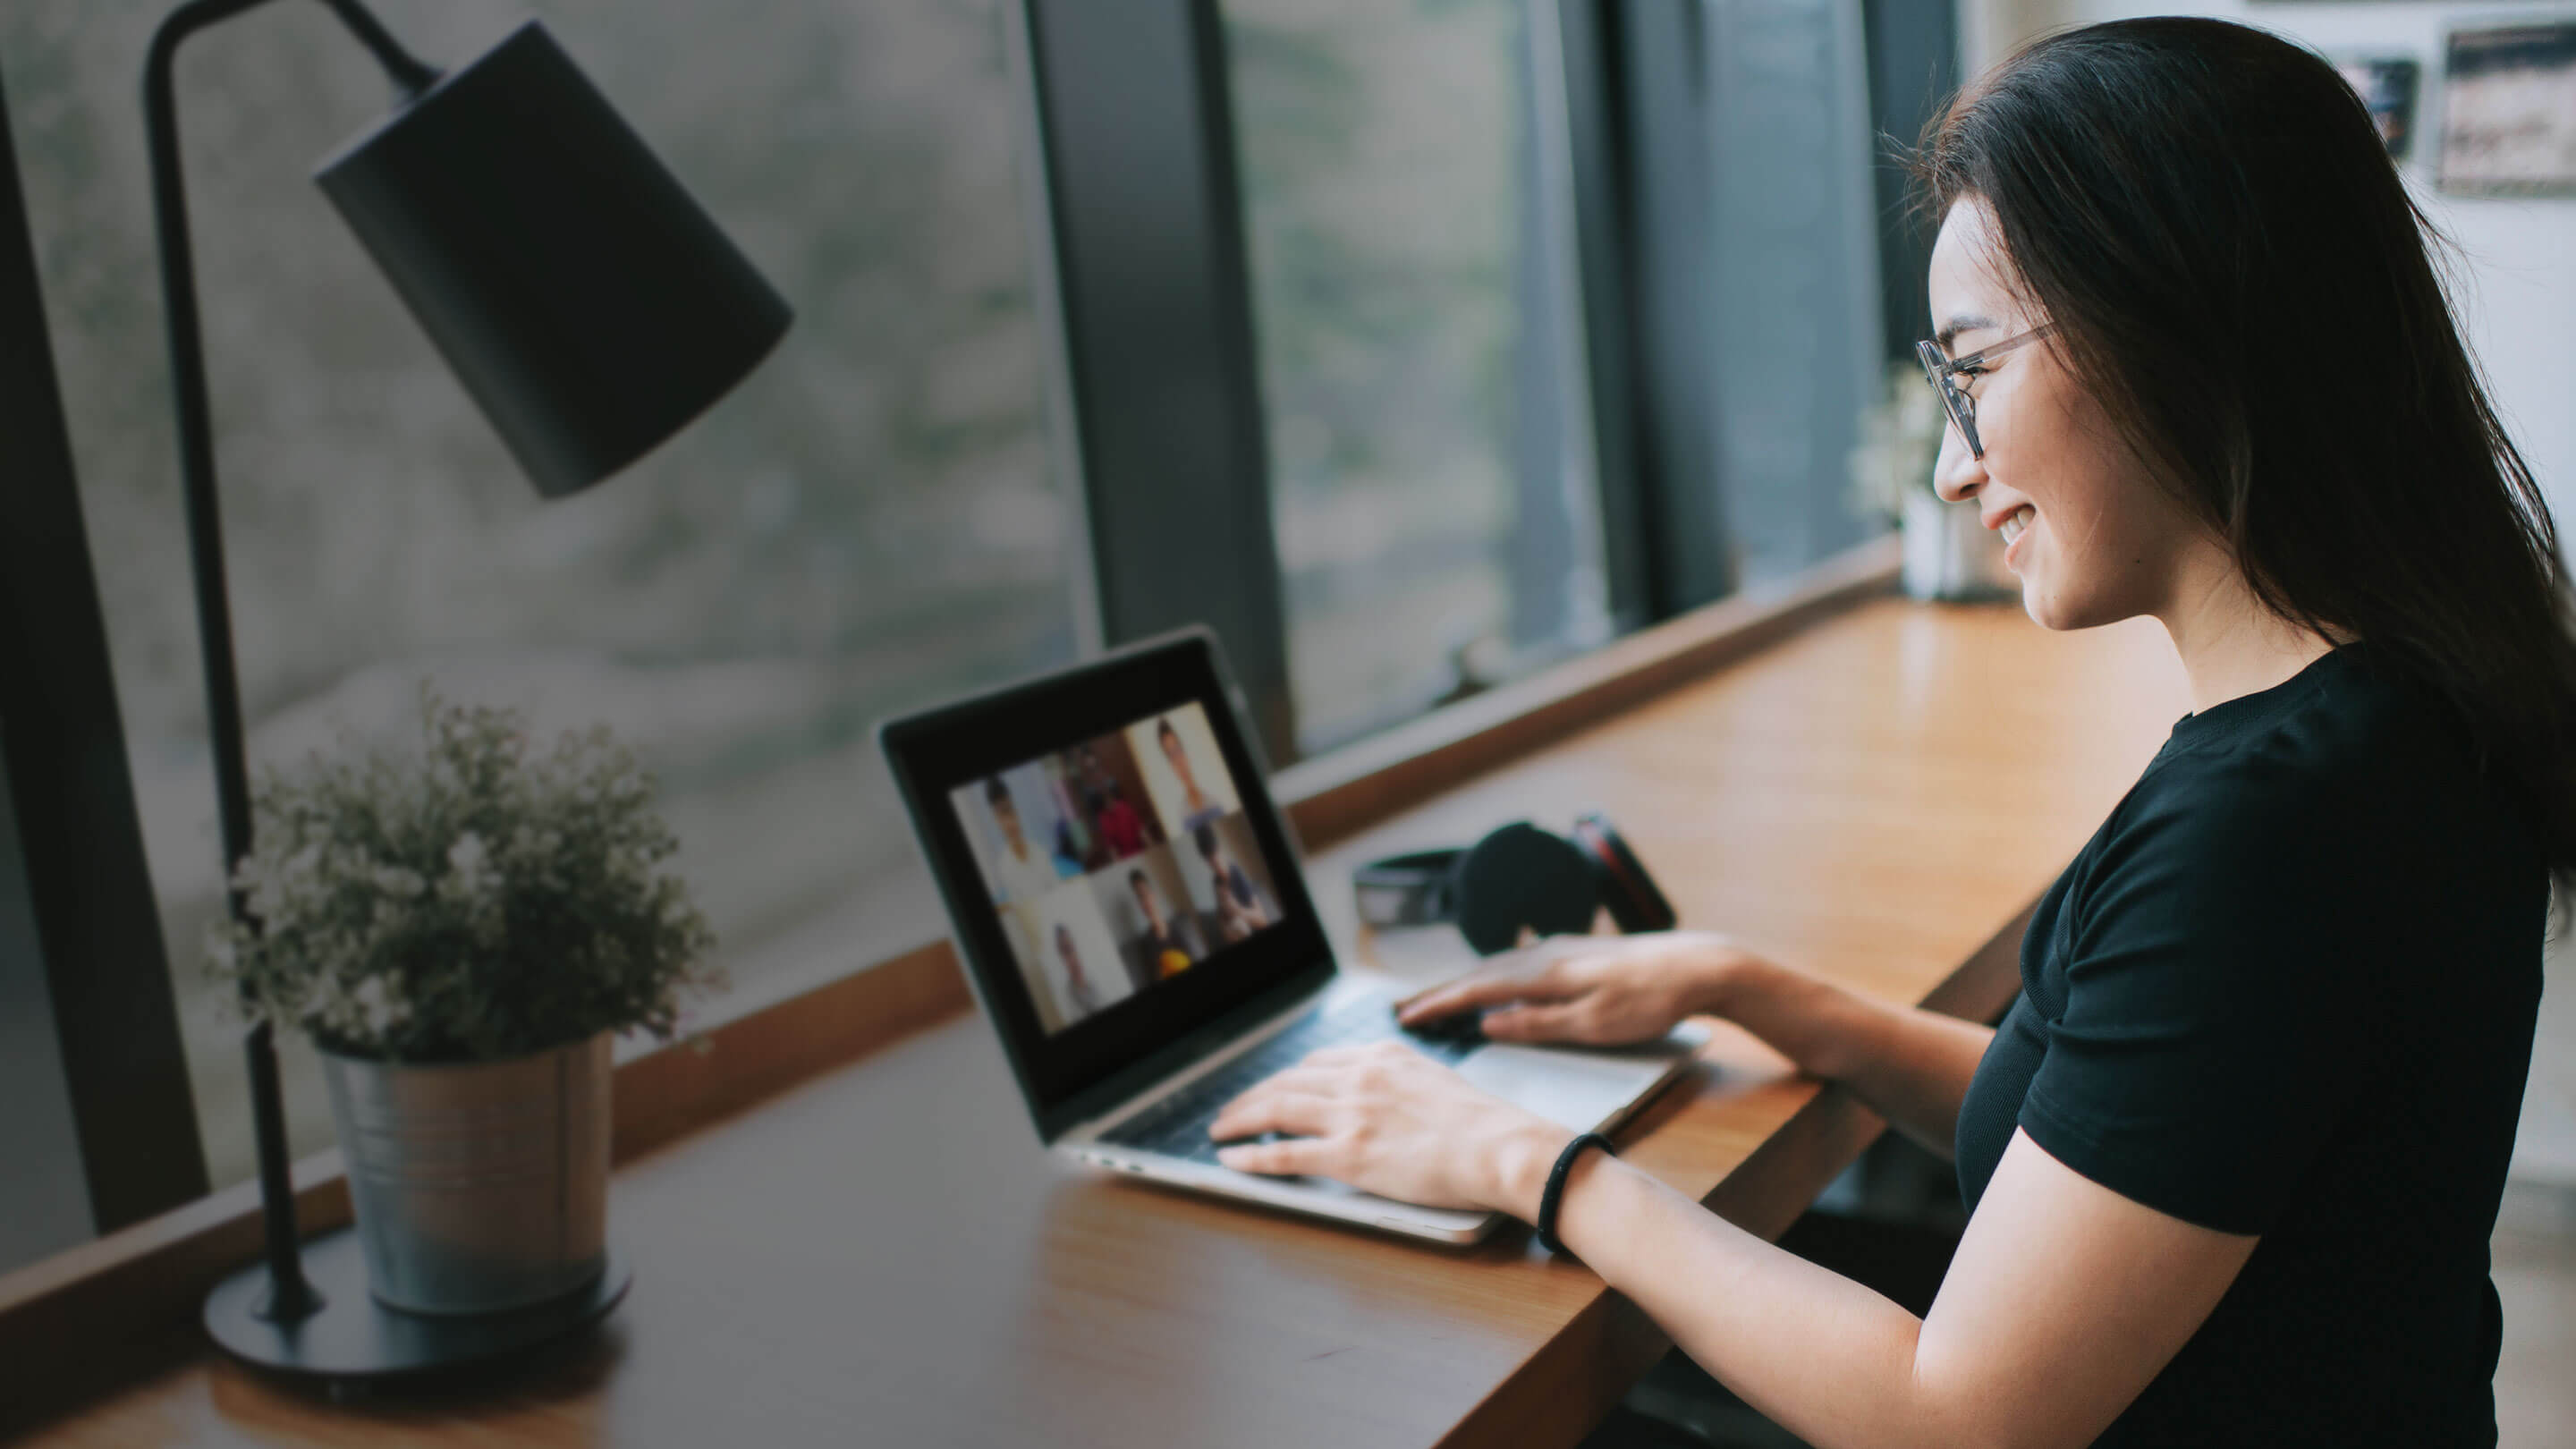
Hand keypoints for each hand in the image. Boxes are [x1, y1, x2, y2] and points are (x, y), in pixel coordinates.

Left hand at [1207, 1042, 1570, 1216]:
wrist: (1501, 1147)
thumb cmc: (1484, 1125)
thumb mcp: (1436, 1081)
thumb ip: (1402, 1082)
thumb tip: (1388, 1096)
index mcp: (1382, 1056)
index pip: (1318, 1062)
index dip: (1288, 1077)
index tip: (1272, 1087)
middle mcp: (1360, 1078)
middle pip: (1288, 1081)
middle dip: (1254, 1095)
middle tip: (1232, 1109)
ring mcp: (1351, 1115)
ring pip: (1277, 1109)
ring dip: (1241, 1118)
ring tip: (1220, 1129)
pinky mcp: (1348, 1155)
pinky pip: (1285, 1153)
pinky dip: (1252, 1155)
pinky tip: (1232, 1159)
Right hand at [1394, 929, 1752, 1045]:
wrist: (1697, 965)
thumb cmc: (1649, 1001)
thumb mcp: (1593, 1026)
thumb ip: (1538, 1024)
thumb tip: (1487, 1023)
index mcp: (1545, 974)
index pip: (1476, 989)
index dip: (1438, 1004)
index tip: (1405, 1017)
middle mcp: (1545, 953)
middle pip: (1479, 973)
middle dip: (1439, 992)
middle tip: (1402, 1010)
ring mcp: (1559, 948)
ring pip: (1497, 965)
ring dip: (1463, 982)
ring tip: (1436, 998)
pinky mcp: (1574, 951)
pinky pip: (1517, 962)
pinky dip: (1491, 975)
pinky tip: (1491, 982)